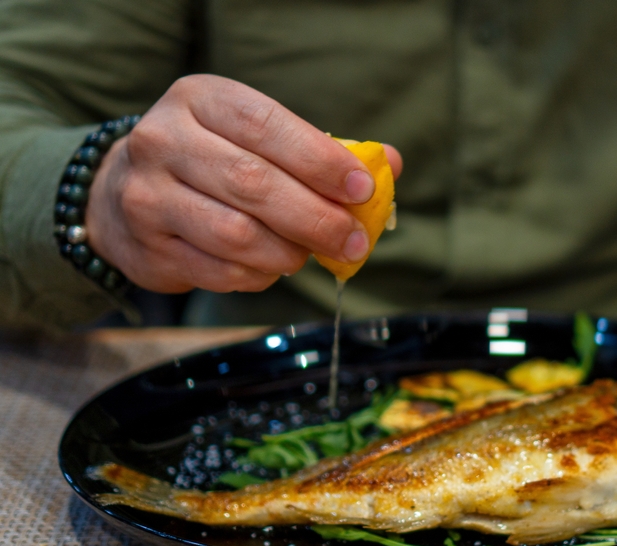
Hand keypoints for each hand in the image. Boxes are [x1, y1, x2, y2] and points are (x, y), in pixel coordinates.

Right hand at [86, 74, 402, 292]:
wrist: (125, 192)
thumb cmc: (215, 160)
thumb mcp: (258, 136)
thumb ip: (322, 149)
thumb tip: (390, 163)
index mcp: (201, 99)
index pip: (267, 126)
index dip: (320, 161)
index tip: (362, 189)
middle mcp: (164, 140)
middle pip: (254, 184)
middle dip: (316, 219)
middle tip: (353, 240)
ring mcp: (147, 194)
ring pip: (236, 234)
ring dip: (287, 253)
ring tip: (306, 254)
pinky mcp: (146, 246)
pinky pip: (218, 271)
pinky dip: (258, 276)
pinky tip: (270, 267)